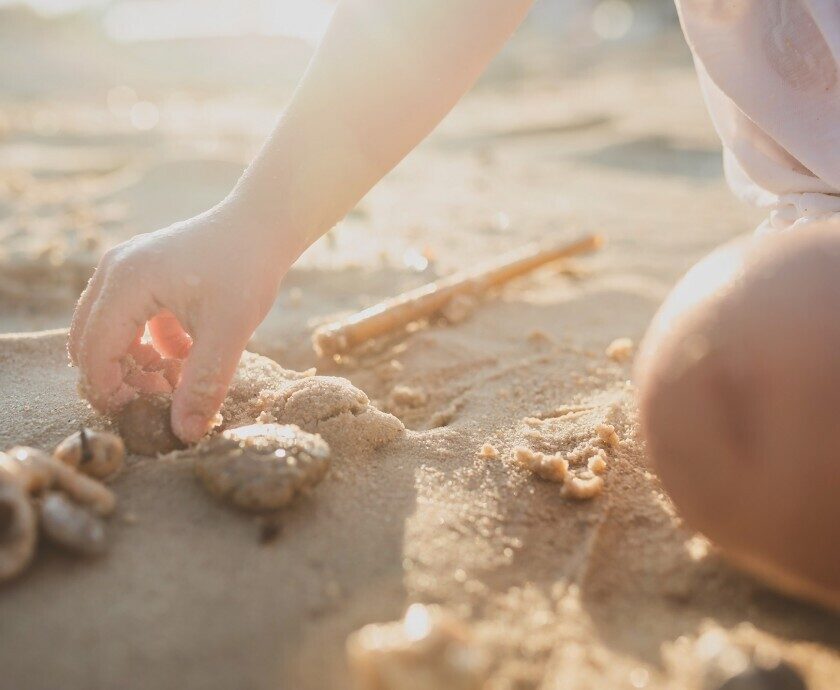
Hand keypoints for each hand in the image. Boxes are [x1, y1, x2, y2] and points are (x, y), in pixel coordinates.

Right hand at [68, 201, 291, 442]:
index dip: (112, 391)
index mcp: (125, 283)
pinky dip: (149, 345)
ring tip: (177, 379)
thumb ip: (204, 385)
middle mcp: (114, 272)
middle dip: (120, 378)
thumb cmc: (246, 271)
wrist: (263, 226)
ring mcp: (125, 268)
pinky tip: (186, 356)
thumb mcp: (228, 333)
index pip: (95, 352)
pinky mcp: (143, 273)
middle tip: (159, 399)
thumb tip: (185, 434)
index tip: (145, 414)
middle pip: (91, 342)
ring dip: (135, 363)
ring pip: (109, 332)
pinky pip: (129, 320)